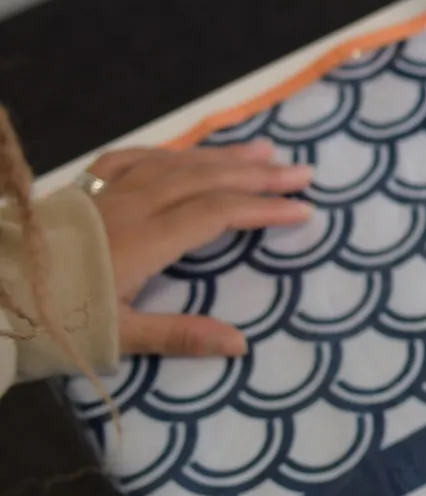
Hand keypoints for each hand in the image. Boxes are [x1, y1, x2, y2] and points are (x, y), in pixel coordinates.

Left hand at [85, 142, 312, 357]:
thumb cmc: (53, 318)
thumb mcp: (117, 336)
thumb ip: (180, 335)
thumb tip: (241, 344)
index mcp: (144, 240)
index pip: (217, 213)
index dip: (263, 208)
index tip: (303, 210)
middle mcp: (132, 206)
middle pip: (205, 180)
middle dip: (258, 175)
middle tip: (302, 172)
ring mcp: (107, 192)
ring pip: (176, 163)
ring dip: (223, 156)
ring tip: (264, 151)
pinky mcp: (85, 190)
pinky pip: (134, 159)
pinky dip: (170, 152)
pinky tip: (186, 152)